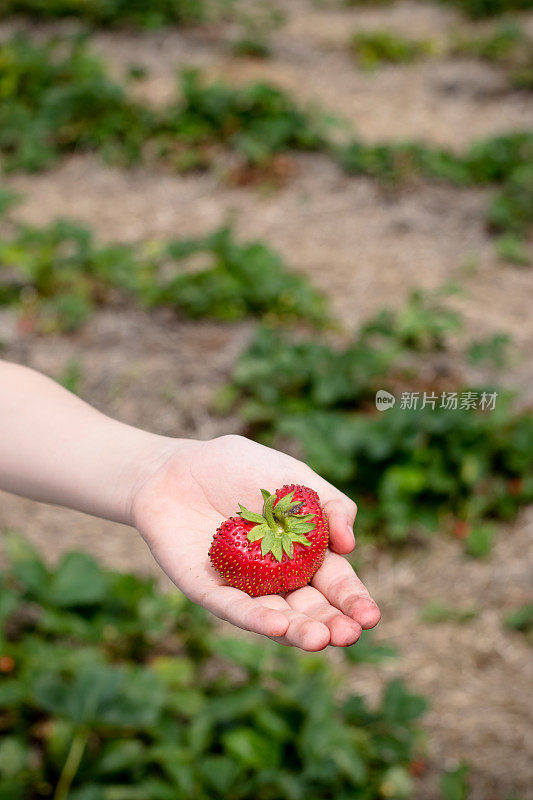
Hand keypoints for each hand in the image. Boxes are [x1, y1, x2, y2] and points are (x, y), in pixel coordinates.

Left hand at [131, 435, 379, 650]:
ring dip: (298, 631)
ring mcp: (243, 587)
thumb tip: (349, 544)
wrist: (176, 467)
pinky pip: (233, 608)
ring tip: (320, 640)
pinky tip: (277, 624)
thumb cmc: (236, 468)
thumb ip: (327, 503)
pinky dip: (255, 618)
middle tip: (349, 635)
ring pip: (275, 616)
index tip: (371, 617)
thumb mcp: (292, 476)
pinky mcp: (208, 589)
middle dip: (331, 624)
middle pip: (309, 608)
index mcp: (304, 553)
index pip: (335, 582)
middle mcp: (277, 577)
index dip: (353, 600)